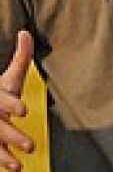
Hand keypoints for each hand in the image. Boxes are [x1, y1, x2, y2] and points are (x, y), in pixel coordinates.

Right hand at [0, 30, 34, 170]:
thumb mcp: (7, 77)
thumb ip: (20, 58)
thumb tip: (26, 33)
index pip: (1, 100)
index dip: (11, 104)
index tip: (24, 110)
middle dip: (12, 136)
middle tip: (30, 145)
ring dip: (4, 156)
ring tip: (19, 165)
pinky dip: (0, 162)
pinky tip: (13, 169)